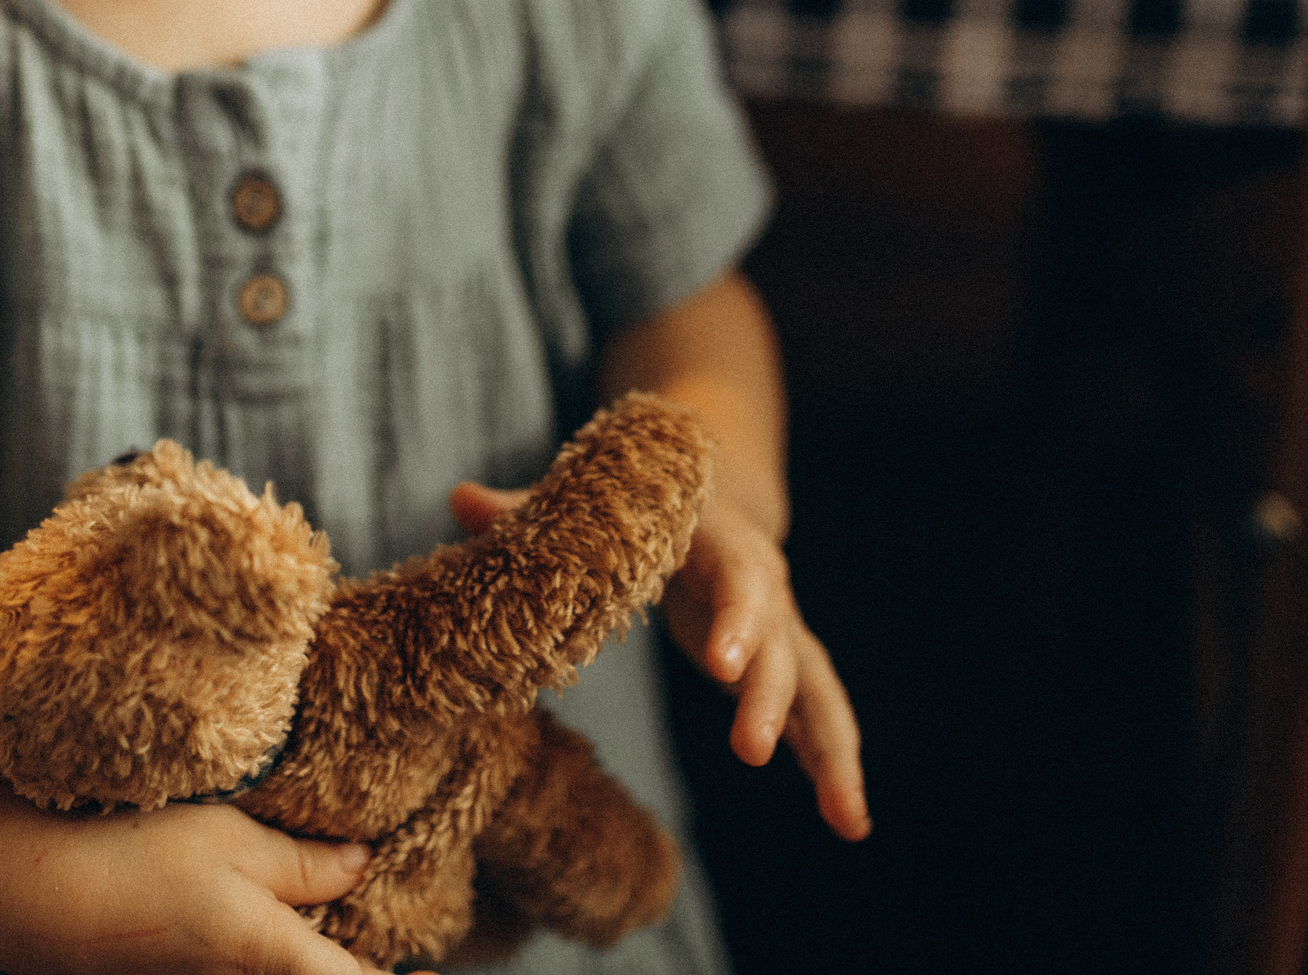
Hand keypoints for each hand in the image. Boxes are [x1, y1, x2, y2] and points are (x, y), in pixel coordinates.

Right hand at [0, 767, 427, 974]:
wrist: (17, 889)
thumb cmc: (126, 851)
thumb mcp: (228, 835)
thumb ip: (302, 861)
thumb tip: (362, 867)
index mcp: (272, 955)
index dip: (388, 974)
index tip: (428, 961)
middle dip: (342, 950)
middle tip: (356, 899)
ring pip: (274, 967)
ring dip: (299, 950)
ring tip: (314, 901)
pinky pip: (235, 966)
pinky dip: (256, 946)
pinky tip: (245, 909)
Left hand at [449, 482, 868, 842]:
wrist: (716, 486)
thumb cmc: (640, 503)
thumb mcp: (593, 500)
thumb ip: (528, 508)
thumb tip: (459, 497)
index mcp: (716, 541)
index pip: (736, 576)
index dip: (736, 616)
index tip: (725, 663)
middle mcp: (762, 583)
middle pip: (779, 641)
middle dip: (768, 695)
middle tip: (751, 749)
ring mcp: (779, 627)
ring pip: (816, 687)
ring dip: (832, 751)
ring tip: (847, 818)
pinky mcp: (781, 664)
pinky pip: (816, 716)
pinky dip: (831, 765)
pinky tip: (848, 822)